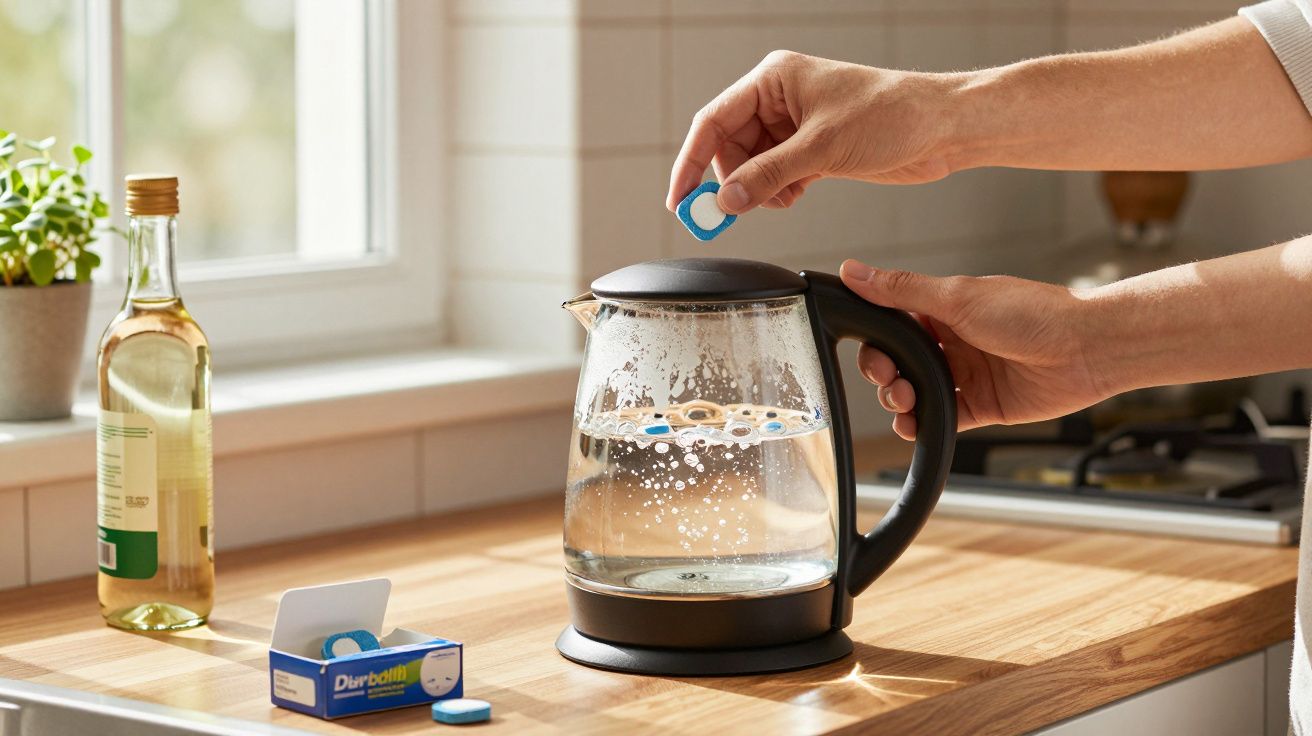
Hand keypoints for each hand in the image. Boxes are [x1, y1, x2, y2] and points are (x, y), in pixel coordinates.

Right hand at [666, 51, 960, 214]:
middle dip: (732, 181)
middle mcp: (780, 100)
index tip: (681, 198)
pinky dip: (779, 192)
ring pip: (752, 166)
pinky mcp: (812, 150)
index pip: (713, 121)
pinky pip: (776, 175)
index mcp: (774, 80)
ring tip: (783, 197)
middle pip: (729, 147)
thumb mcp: (822, 147)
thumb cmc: (892, 114)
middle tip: (730, 213)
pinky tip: (797, 193)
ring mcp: (795, 126)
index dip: (692, 162)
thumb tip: (727, 199)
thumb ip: (769, 175)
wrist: (941, 128)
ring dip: (759, 190)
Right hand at [838, 260, 1111, 439]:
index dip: (875, 340)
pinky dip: (923, 424)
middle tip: (888, 377)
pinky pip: (942, 419)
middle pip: (899, 362)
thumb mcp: (957, 297)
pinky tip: (915, 424)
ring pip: (916, 392)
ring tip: (905, 401)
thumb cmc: (1033, 313)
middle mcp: (952, 341)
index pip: (891, 324)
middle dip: (884, 373)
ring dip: (900, 400)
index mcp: (943, 309)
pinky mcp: (982, 406)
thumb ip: (900, 290)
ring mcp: (967, 375)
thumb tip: (853, 271)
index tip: (869, 349)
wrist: (1086, 349)